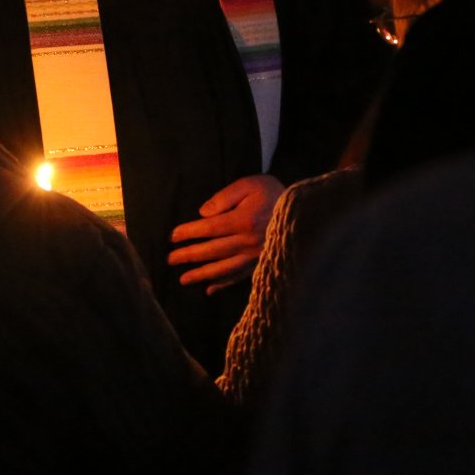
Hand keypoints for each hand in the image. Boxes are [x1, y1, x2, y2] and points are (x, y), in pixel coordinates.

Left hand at [167, 174, 285, 294]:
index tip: (173, 237)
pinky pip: (240, 276)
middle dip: (189, 255)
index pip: (209, 228)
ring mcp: (255, 255)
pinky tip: (210, 289)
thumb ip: (224, 197)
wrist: (305, 210)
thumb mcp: (250, 184)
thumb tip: (203, 214)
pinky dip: (224, 284)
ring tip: (183, 279)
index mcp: (243, 220)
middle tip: (170, 260)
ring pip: (224, 268)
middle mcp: (247, 241)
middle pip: (213, 251)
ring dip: (202, 275)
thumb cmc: (273, 193)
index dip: (189, 233)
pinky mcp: (262, 263)